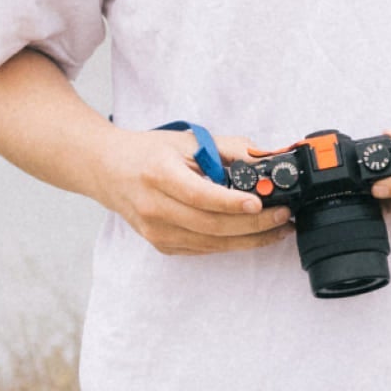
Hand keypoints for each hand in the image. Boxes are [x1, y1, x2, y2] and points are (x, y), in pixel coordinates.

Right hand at [93, 127, 288, 256]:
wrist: (107, 171)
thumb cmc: (148, 153)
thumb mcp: (186, 141)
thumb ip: (227, 149)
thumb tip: (264, 160)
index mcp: (159, 175)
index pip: (200, 196)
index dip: (231, 203)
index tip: (259, 203)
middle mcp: (154, 208)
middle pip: (211, 225)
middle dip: (253, 225)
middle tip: (282, 217)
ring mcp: (156, 231)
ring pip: (211, 243)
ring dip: (249, 239)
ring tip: (277, 229)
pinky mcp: (161, 245)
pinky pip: (203, 249)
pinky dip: (230, 244)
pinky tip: (252, 236)